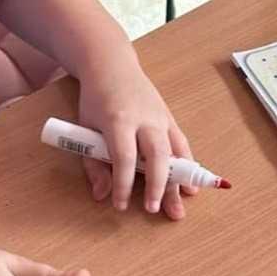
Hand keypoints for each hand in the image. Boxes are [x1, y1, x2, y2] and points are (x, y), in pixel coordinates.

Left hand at [78, 52, 196, 219]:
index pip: (124, 157)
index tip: (120, 206)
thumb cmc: (96, 100)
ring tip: (184, 203)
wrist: (112, 66)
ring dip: (180, 178)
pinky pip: (181, 143)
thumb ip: (93, 163)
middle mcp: (144, 118)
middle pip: (156, 154)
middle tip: (155, 209)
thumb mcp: (86, 129)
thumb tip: (102, 196)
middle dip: (158, 184)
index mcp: (119, 120)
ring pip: (175, 150)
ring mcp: (161, 117)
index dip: (123, 184)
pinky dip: (187, 164)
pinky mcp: (169, 118)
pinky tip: (191, 185)